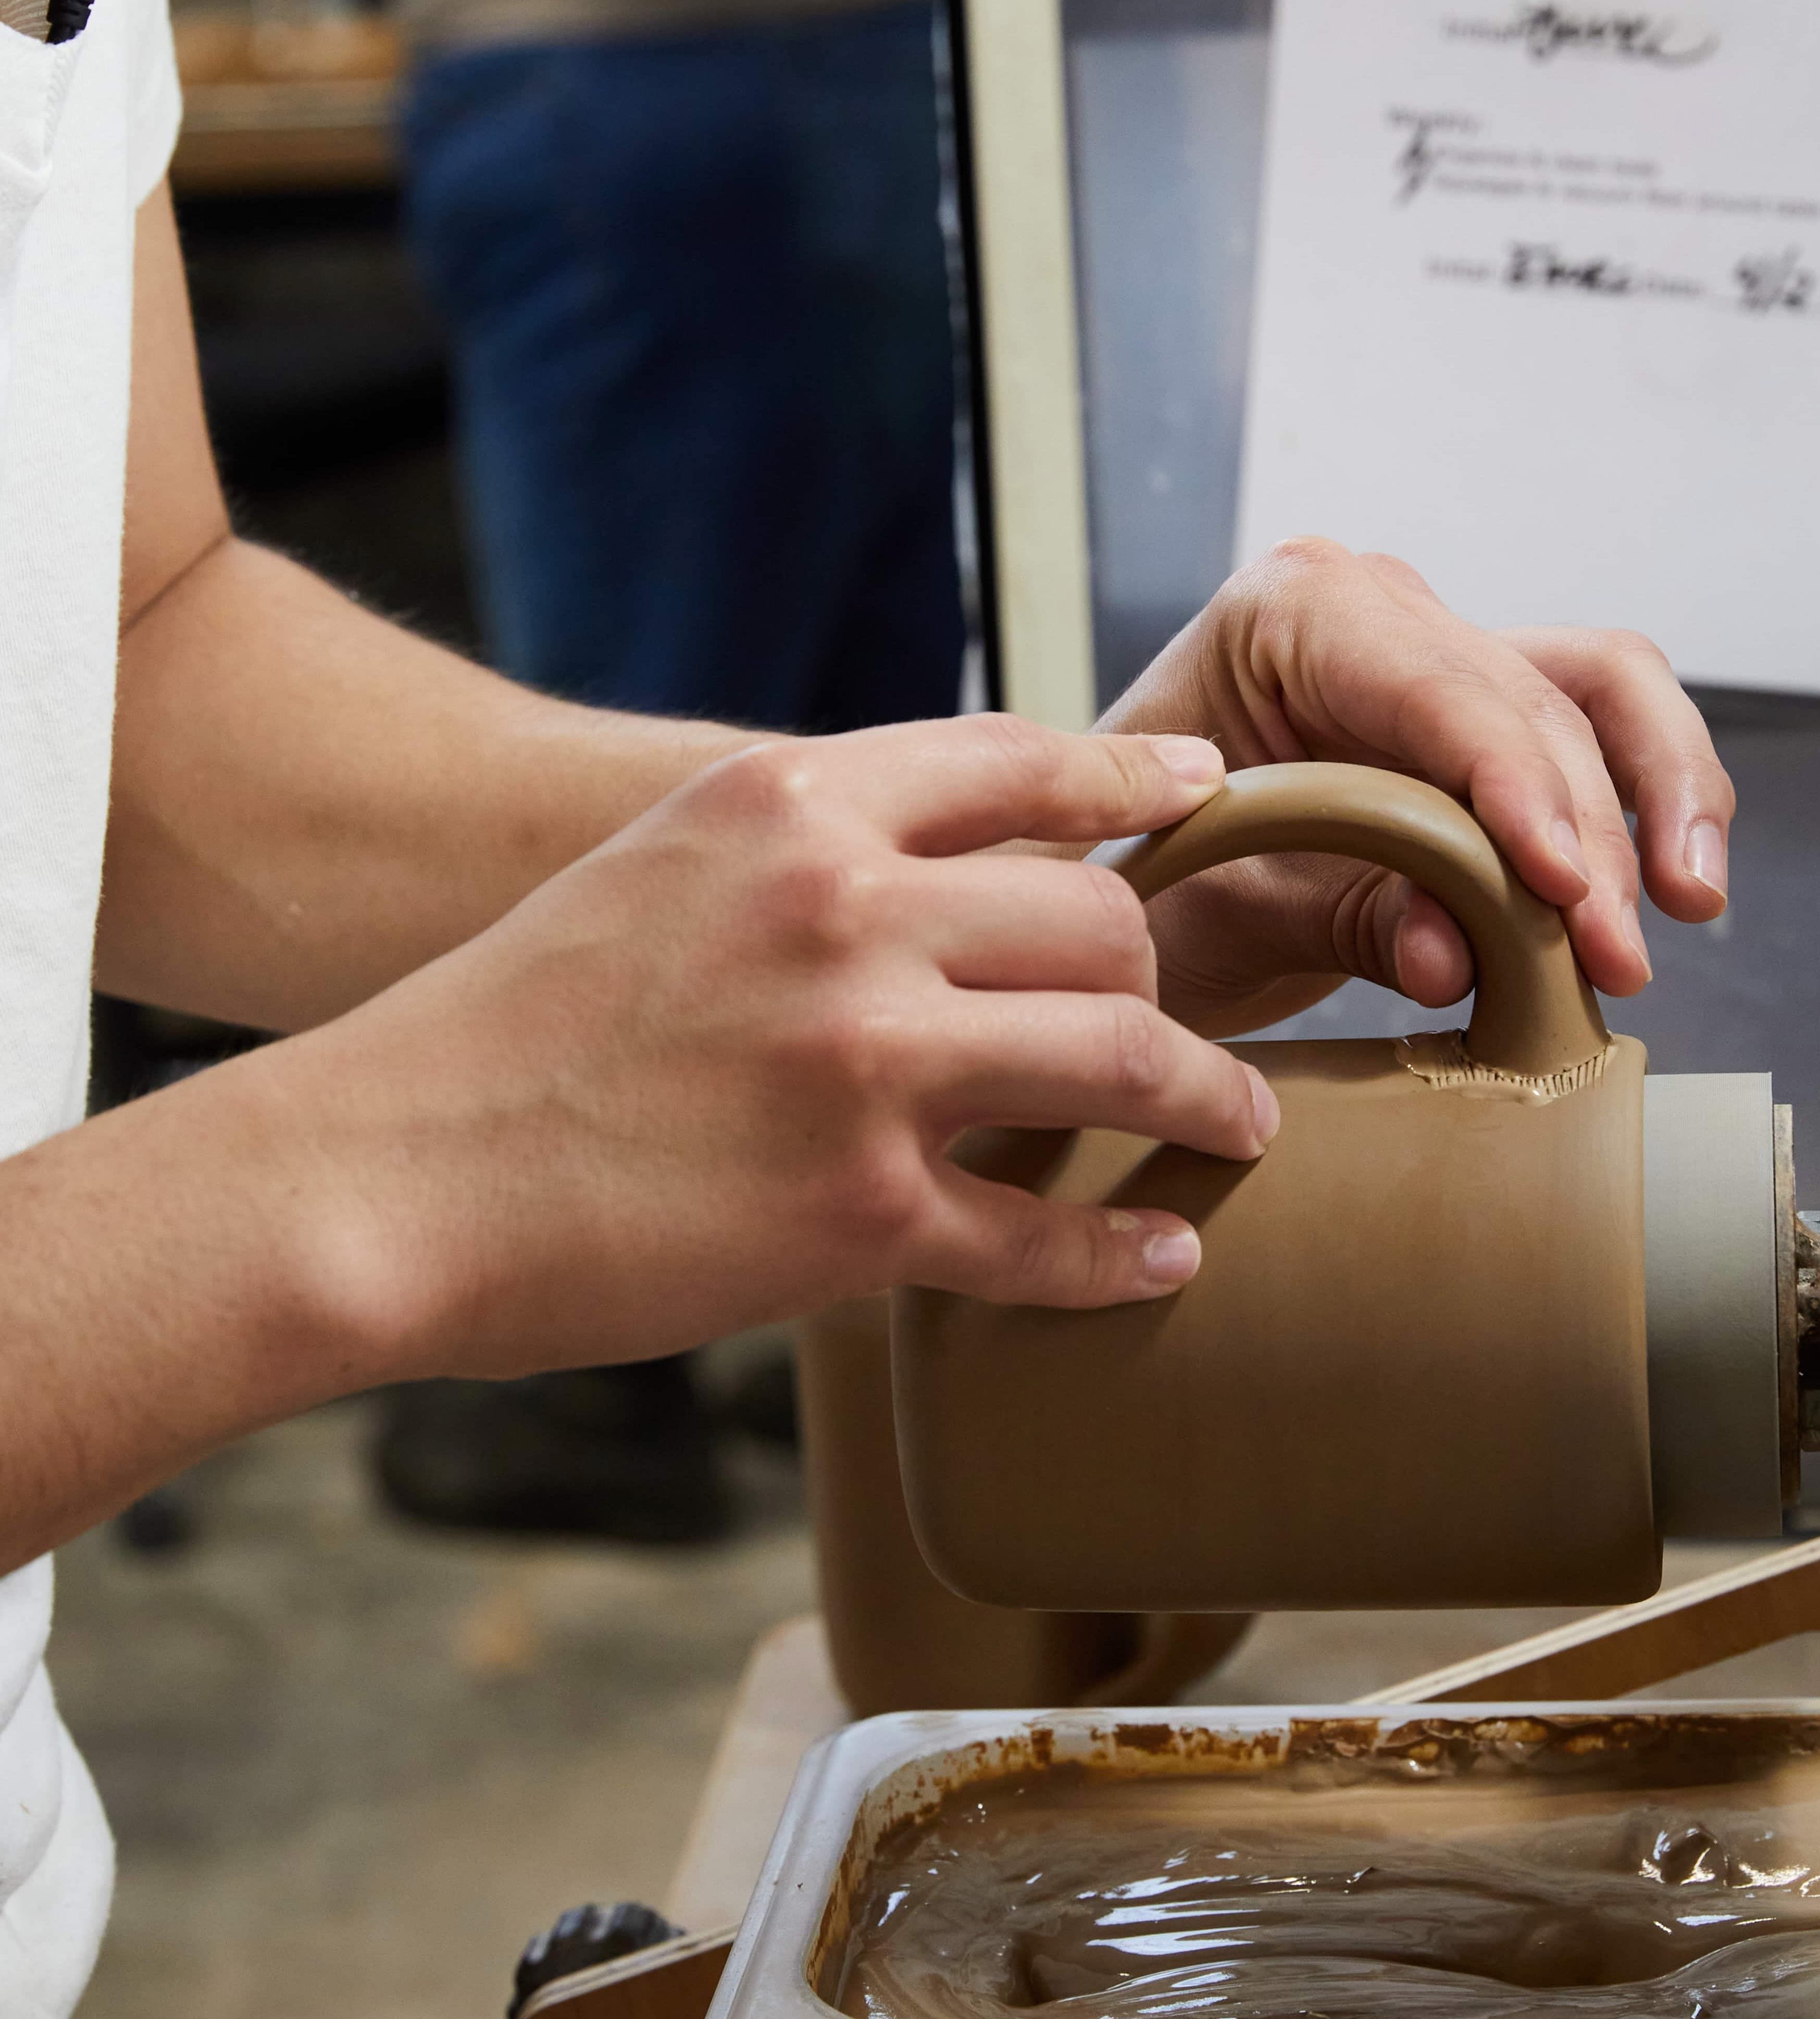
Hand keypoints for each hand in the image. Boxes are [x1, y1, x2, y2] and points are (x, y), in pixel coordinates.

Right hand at [245, 719, 1279, 1378]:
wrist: (387, 1172)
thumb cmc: (517, 1023)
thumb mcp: (663, 867)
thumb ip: (811, 847)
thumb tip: (957, 862)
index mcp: (791, 807)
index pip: (1017, 762)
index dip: (1129, 775)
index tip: (1199, 785)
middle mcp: (845, 913)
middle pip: (1102, 919)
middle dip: (1161, 979)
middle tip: (1181, 1030)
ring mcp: (861, 1065)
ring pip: (1121, 1057)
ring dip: (1202, 1099)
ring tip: (1233, 1125)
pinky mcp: (858, 1215)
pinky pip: (1046, 1235)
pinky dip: (1119, 1255)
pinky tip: (1159, 1256)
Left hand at [1100, 540, 1734, 1035]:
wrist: (1108, 898)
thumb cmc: (1137, 886)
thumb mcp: (1221, 911)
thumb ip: (1341, 918)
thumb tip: (1458, 956)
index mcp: (1292, 612)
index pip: (1439, 687)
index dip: (1517, 787)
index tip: (1560, 888)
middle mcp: (1379, 608)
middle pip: (1537, 697)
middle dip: (1595, 834)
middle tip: (1617, 959)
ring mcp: (1439, 656)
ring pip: (1602, 690)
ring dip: (1662, 798)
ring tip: (1689, 908)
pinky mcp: (1482, 721)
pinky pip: (1597, 737)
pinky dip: (1644, 810)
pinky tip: (1671, 893)